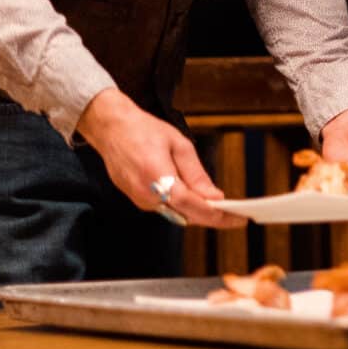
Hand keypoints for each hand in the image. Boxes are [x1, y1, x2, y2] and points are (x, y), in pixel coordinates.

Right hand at [77, 88, 241, 228]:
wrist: (111, 128)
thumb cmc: (143, 130)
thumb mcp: (179, 144)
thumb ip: (196, 174)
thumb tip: (214, 197)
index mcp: (156, 175)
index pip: (190, 204)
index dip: (215, 215)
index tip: (236, 220)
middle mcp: (145, 193)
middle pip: (185, 213)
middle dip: (211, 217)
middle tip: (236, 217)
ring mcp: (138, 199)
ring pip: (176, 213)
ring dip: (198, 212)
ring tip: (223, 209)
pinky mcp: (136, 199)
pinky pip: (165, 207)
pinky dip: (183, 206)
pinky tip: (197, 200)